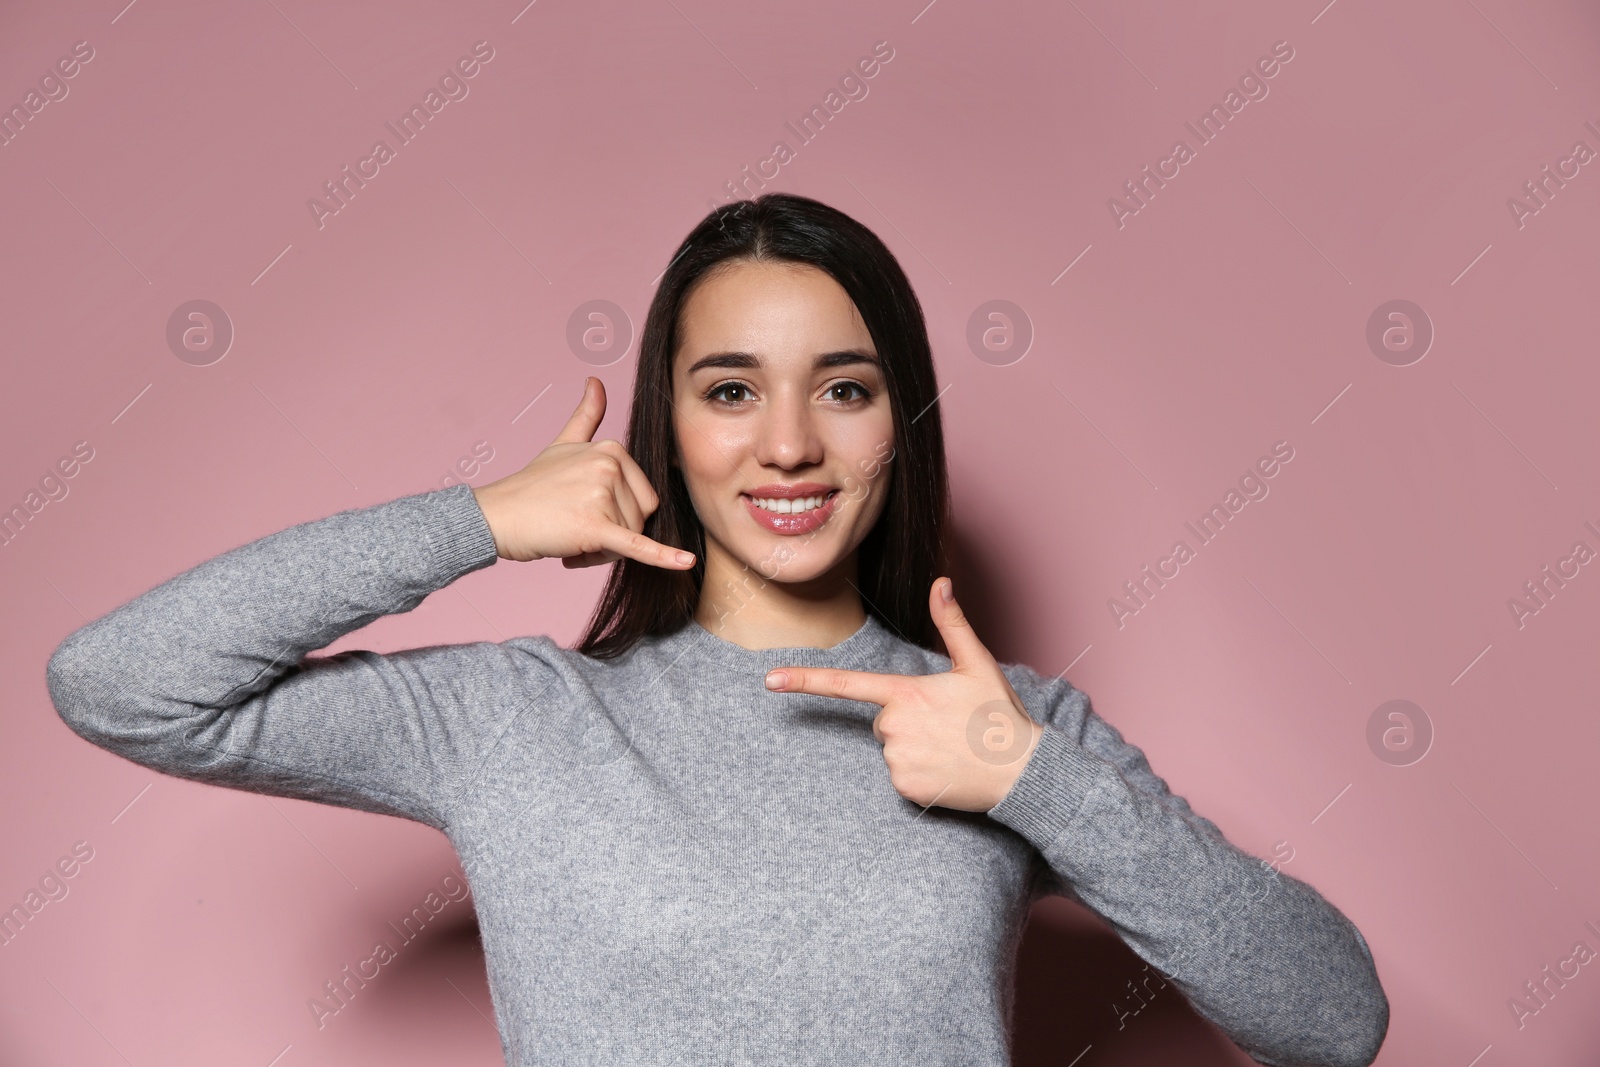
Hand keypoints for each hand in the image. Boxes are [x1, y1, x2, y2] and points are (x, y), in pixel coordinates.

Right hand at [469, 378, 695, 569]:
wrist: (496, 516)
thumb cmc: (531, 486)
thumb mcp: (564, 443)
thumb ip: (586, 415)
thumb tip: (595, 380)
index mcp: (612, 449)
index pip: (642, 496)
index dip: (617, 514)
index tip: (584, 511)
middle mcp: (610, 466)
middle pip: (640, 518)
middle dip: (614, 534)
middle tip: (576, 529)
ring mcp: (602, 495)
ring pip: (630, 539)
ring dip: (603, 550)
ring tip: (571, 537)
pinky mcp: (594, 527)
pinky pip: (636, 546)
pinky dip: (663, 558)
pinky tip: (686, 562)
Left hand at [764, 578, 1042, 811]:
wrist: (1021, 771)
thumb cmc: (998, 715)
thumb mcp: (978, 664)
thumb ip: (952, 623)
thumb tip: (941, 581)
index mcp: (907, 692)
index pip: (846, 684)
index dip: (805, 680)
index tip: (770, 680)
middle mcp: (895, 726)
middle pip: (884, 719)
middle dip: (909, 720)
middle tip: (948, 725)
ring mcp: (898, 759)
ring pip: (892, 747)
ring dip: (915, 747)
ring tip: (951, 748)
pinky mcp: (904, 788)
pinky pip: (899, 776)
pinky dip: (919, 774)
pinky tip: (947, 770)